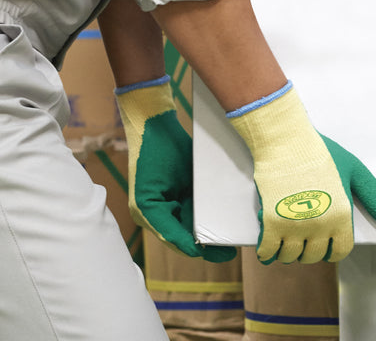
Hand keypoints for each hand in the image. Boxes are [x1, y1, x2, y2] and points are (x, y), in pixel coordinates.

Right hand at [116, 77, 236, 262]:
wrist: (153, 122)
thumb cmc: (155, 150)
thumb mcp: (163, 187)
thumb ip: (174, 218)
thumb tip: (195, 243)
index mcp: (146, 212)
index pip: (173, 238)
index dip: (195, 249)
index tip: (219, 253)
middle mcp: (153, 212)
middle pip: (182, 235)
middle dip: (204, 242)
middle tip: (230, 250)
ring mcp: (164, 202)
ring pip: (189, 224)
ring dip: (206, 229)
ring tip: (229, 238)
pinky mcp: (175, 192)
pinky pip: (191, 209)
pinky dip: (205, 214)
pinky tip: (222, 216)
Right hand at [229, 82, 375, 263]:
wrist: (286, 141)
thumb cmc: (318, 152)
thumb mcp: (354, 169)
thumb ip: (372, 195)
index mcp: (342, 216)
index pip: (339, 250)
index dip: (330, 251)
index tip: (322, 247)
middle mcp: (320, 225)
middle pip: (313, 255)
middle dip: (306, 252)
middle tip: (300, 243)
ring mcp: (295, 224)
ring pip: (289, 255)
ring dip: (286, 254)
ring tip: (283, 246)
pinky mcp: (272, 220)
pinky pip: (268, 249)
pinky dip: (266, 254)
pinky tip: (265, 254)